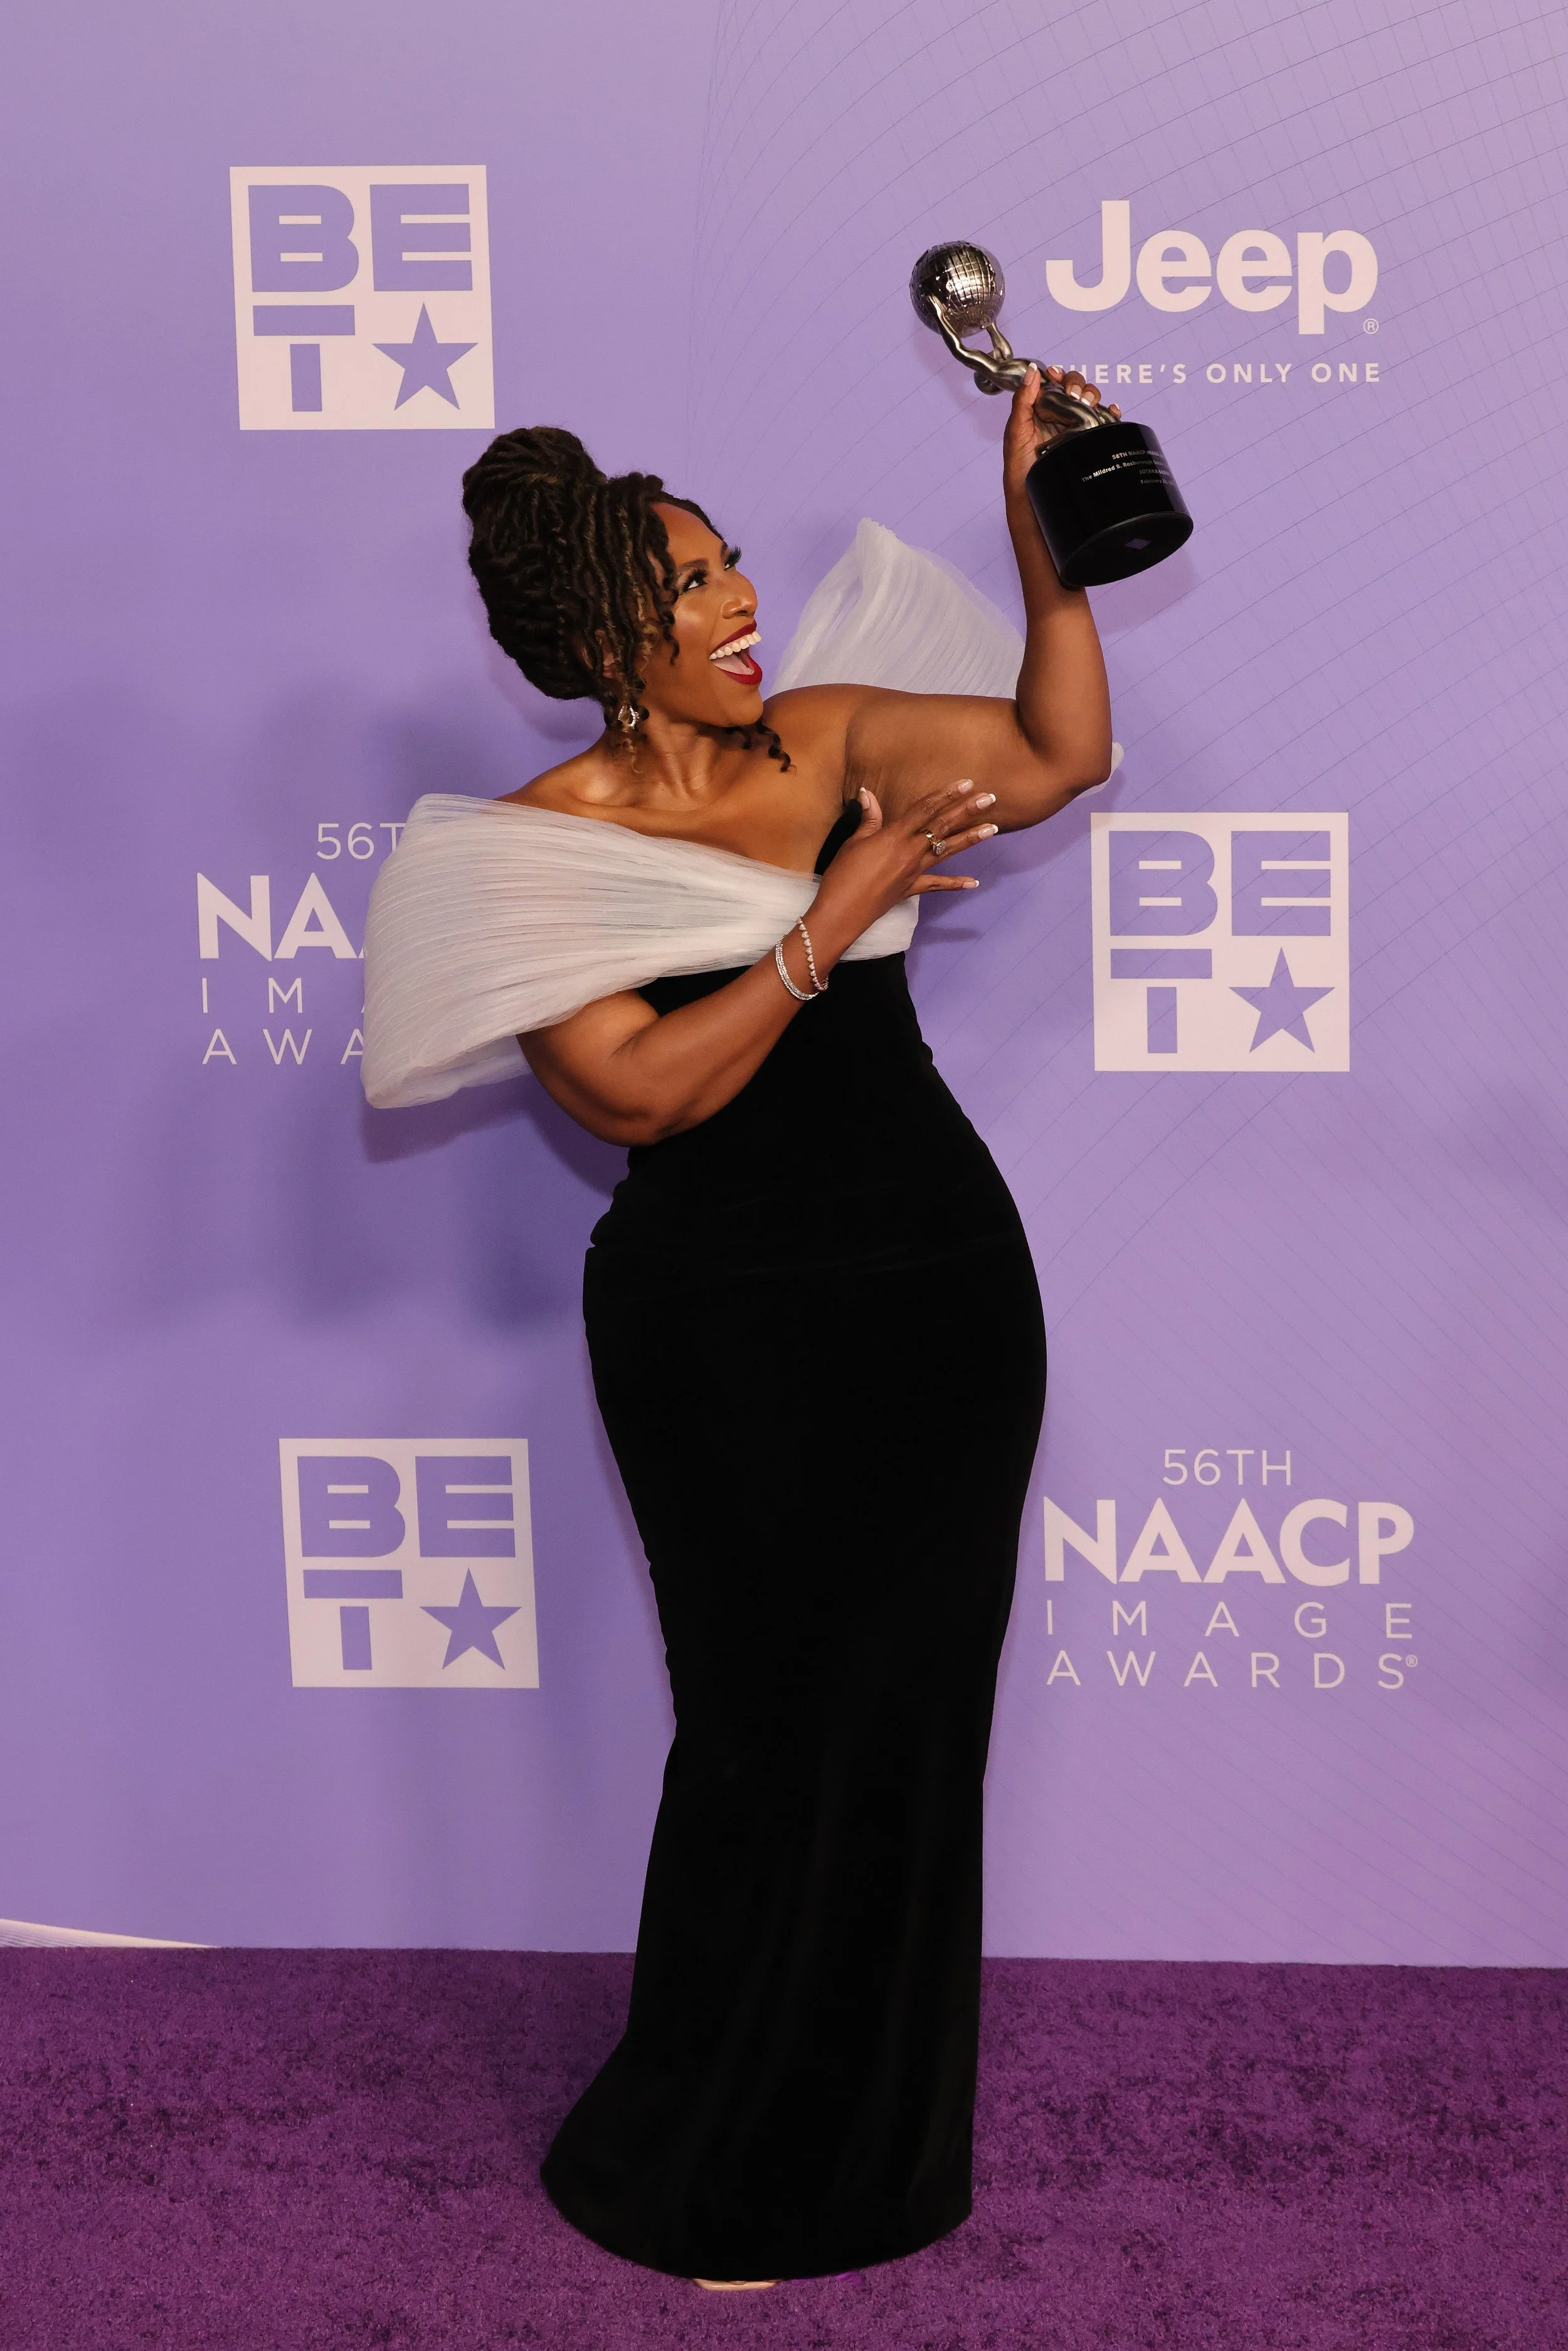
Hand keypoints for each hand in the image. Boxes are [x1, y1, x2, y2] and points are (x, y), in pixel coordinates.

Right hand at [810, 781, 997, 945]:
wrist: (841, 912)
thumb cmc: (842, 875)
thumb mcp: (853, 842)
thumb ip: (868, 818)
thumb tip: (868, 793)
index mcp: (894, 836)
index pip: (925, 809)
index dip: (946, 794)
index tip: (965, 783)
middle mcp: (909, 852)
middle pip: (942, 826)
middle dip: (967, 811)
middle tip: (990, 798)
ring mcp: (914, 871)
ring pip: (947, 851)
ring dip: (970, 839)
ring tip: (992, 829)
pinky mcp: (912, 889)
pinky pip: (938, 885)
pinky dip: (956, 884)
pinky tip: (974, 882)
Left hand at [1003, 364, 1122, 499]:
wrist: (1032, 497)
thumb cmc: (1019, 467)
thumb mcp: (1015, 430)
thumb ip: (1022, 400)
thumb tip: (1032, 371)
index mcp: (1039, 410)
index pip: (1053, 383)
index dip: (1057, 375)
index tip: (1056, 374)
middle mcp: (1058, 416)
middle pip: (1074, 388)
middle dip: (1077, 384)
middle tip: (1073, 395)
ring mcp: (1074, 427)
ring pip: (1089, 401)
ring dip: (1092, 395)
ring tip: (1088, 403)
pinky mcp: (1086, 440)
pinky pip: (1102, 421)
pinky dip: (1110, 412)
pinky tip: (1111, 411)